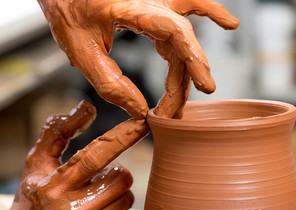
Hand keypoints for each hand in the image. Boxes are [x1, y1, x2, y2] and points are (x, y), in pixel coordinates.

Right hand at [0, 100, 148, 209]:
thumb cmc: (36, 194)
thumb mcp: (38, 161)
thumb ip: (58, 131)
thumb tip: (87, 107)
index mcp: (54, 188)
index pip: (96, 156)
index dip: (122, 137)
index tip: (143, 122)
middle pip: (123, 177)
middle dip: (116, 171)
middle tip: (97, 178)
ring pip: (127, 197)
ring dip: (116, 192)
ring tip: (93, 196)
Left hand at [37, 0, 238, 118]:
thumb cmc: (67, 9)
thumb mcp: (81, 50)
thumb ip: (110, 82)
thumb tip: (138, 109)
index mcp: (134, 8)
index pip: (176, 33)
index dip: (194, 60)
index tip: (204, 86)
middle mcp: (152, 2)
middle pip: (182, 44)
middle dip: (182, 81)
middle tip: (173, 112)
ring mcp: (156, 3)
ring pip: (185, 36)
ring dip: (192, 66)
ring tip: (200, 89)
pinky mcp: (155, 9)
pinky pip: (188, 10)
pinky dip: (210, 14)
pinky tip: (228, 24)